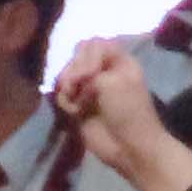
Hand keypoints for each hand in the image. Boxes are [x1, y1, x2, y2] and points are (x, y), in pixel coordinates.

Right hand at [52, 39, 191, 190]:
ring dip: (67, 87)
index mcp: (118, 61)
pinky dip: (66, 101)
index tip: (91, 72)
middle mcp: (103, 71)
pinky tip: (75, 111)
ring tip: (76, 102)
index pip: (93, 43)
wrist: (129, 147)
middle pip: (76, 57)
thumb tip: (69, 78)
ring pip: (66, 75)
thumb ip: (89, 66)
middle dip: (74, 70)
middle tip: (78, 85)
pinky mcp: (78, 106)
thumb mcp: (115, 80)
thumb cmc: (129, 111)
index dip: (87, 55)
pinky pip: (62, 95)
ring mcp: (89, 89)